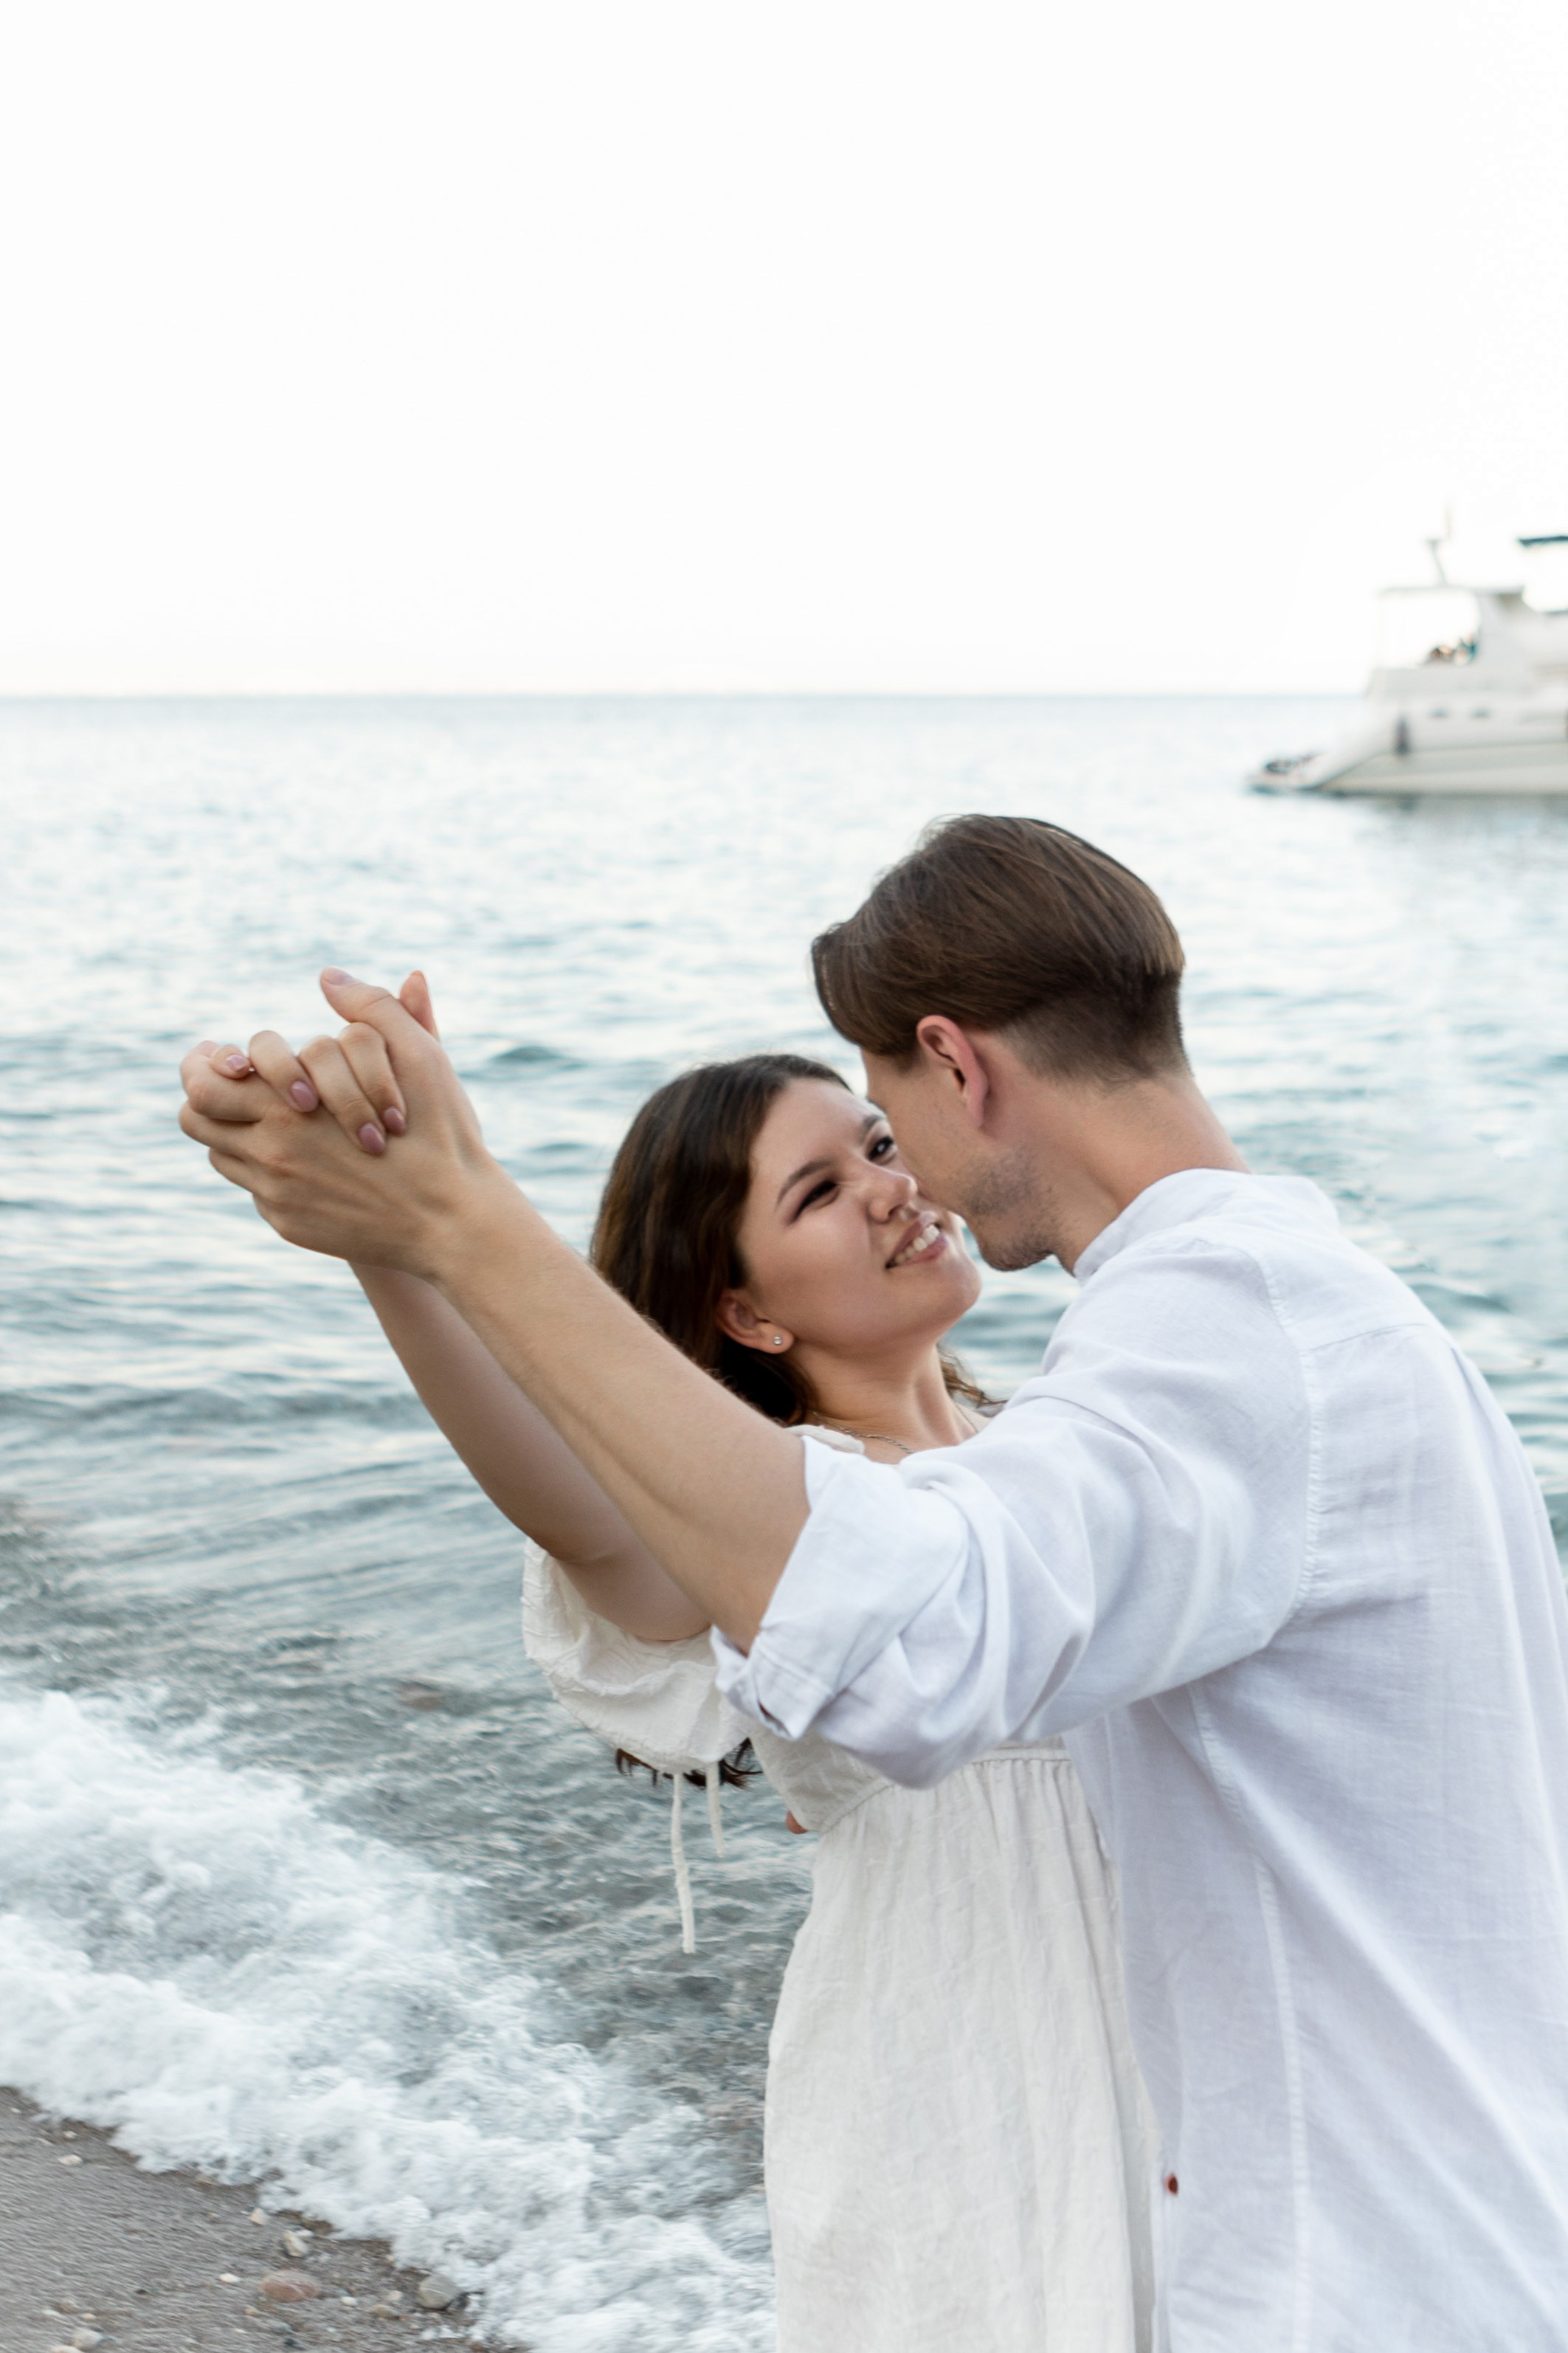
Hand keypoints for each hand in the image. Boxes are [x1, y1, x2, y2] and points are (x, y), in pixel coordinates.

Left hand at [179, 970, 509, 1274]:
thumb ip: (375, 1008)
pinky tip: (310, 1158)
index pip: (202, 1084)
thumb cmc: (441, 1134)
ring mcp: (277, 1196)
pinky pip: (257, 1190)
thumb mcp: (421, 1057)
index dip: (203, 1064)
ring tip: (271, 1116)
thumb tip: (330, 977)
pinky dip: (272, 1169)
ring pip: (223, 1157)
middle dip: (205, 1095)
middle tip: (232, 1081)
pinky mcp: (290, 1224)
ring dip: (238, 1131)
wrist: (453, 1223)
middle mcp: (270, 1156)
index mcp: (288, 1108)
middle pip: (196, 1121)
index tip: (223, 1056)